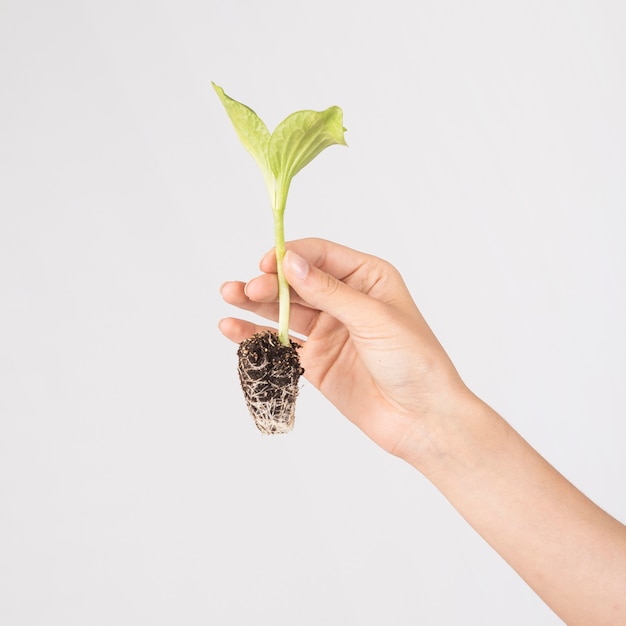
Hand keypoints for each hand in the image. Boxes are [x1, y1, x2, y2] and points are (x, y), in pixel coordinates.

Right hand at [219, 238, 469, 460]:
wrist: (421, 419)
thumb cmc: (415, 362)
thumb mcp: (374, 319)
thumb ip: (330, 292)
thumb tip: (291, 264)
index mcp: (367, 279)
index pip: (321, 256)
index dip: (292, 256)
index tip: (267, 264)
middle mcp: (345, 301)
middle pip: (297, 282)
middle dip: (269, 282)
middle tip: (246, 289)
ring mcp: (328, 331)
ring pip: (284, 310)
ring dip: (255, 304)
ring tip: (229, 296)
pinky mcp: (316, 361)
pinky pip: (281, 344)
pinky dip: (256, 336)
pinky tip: (232, 329)